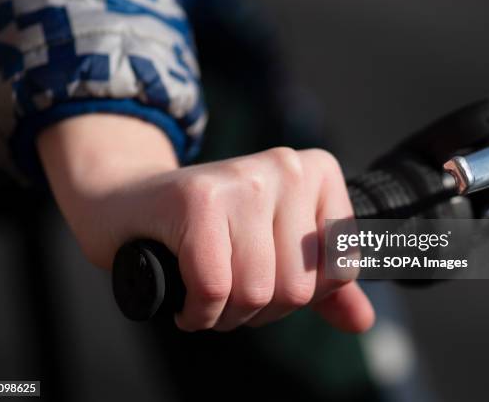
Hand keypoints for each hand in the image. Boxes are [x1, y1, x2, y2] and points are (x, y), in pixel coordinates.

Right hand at [38, 114, 373, 332]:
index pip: (340, 270)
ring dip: (227, 316)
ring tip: (207, 296)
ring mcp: (244, 179)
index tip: (265, 281)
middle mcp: (287, 167)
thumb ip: (323, 285)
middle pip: (298, 288)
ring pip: (258, 292)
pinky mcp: (199, 198)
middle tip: (229, 294)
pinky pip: (215, 289)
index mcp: (316, 173)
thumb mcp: (274, 250)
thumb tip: (362, 321)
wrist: (127, 200)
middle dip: (259, 311)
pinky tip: (188, 302)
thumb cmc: (206, 229)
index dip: (299, 295)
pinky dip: (199, 312)